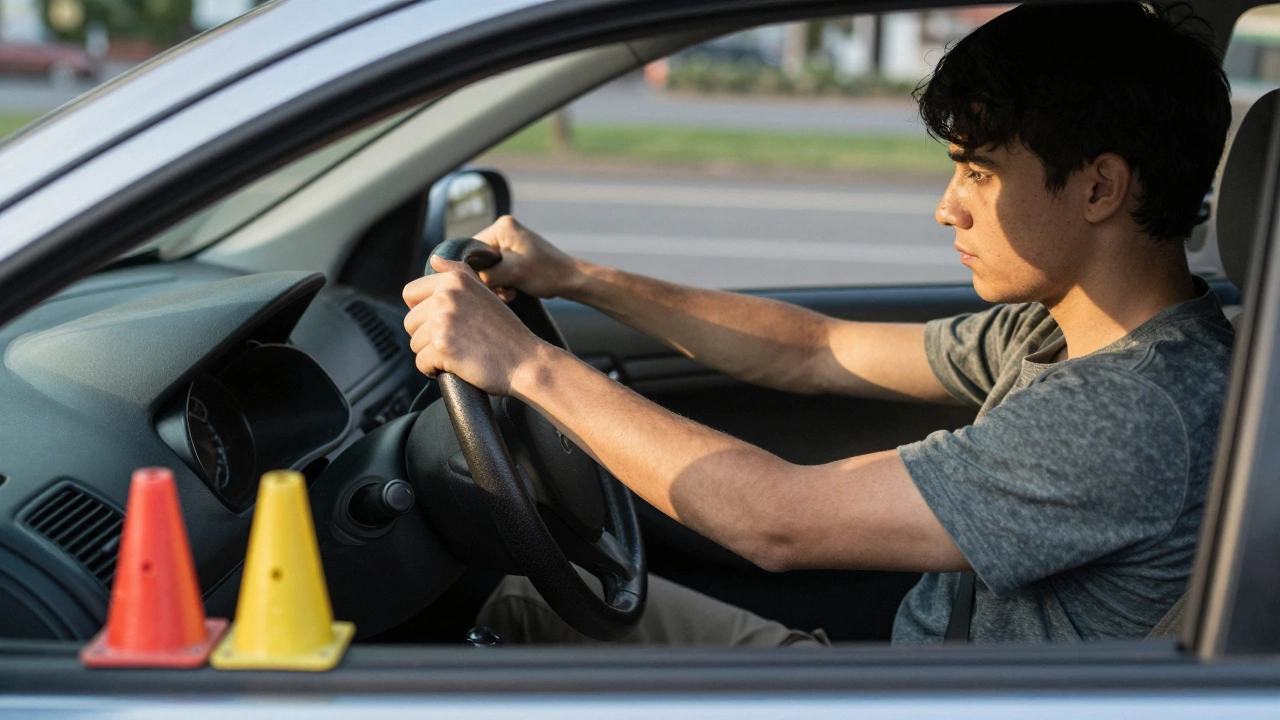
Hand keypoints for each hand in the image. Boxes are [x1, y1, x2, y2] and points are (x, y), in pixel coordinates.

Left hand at [403, 256, 547, 395]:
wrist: (526, 361)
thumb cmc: (506, 332)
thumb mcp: (485, 292)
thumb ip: (458, 272)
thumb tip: (434, 259)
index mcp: (454, 280)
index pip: (410, 294)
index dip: (422, 312)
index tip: (445, 322)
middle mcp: (446, 296)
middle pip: (410, 322)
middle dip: (428, 336)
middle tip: (457, 342)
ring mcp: (443, 321)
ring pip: (415, 344)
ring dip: (432, 354)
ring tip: (460, 354)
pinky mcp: (442, 346)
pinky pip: (421, 364)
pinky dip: (435, 371)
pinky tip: (457, 367)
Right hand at [472, 215, 582, 300]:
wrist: (571, 280)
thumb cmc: (545, 273)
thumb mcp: (510, 273)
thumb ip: (483, 273)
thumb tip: (464, 277)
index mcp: (502, 226)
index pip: (472, 248)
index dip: (475, 269)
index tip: (489, 283)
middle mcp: (505, 230)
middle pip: (481, 259)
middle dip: (489, 279)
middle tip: (504, 290)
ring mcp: (511, 242)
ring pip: (490, 268)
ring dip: (497, 284)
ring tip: (510, 292)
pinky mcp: (517, 255)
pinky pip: (500, 270)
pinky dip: (504, 283)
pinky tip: (513, 291)